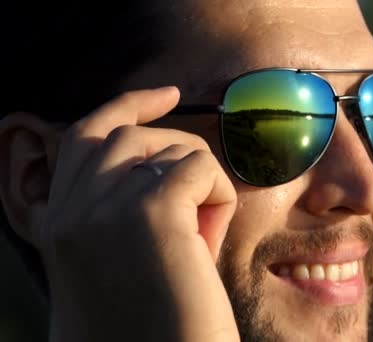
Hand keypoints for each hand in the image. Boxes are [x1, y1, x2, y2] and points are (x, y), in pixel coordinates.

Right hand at [41, 87, 238, 341]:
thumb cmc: (153, 325)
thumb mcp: (117, 263)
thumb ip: (121, 212)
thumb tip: (168, 166)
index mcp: (57, 223)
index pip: (82, 138)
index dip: (126, 109)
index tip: (167, 96)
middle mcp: (71, 210)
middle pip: (123, 131)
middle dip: (165, 132)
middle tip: (192, 149)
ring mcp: (105, 208)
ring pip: (168, 146)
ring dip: (198, 178)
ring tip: (203, 230)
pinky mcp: (150, 213)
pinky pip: (199, 167)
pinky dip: (218, 193)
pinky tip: (211, 236)